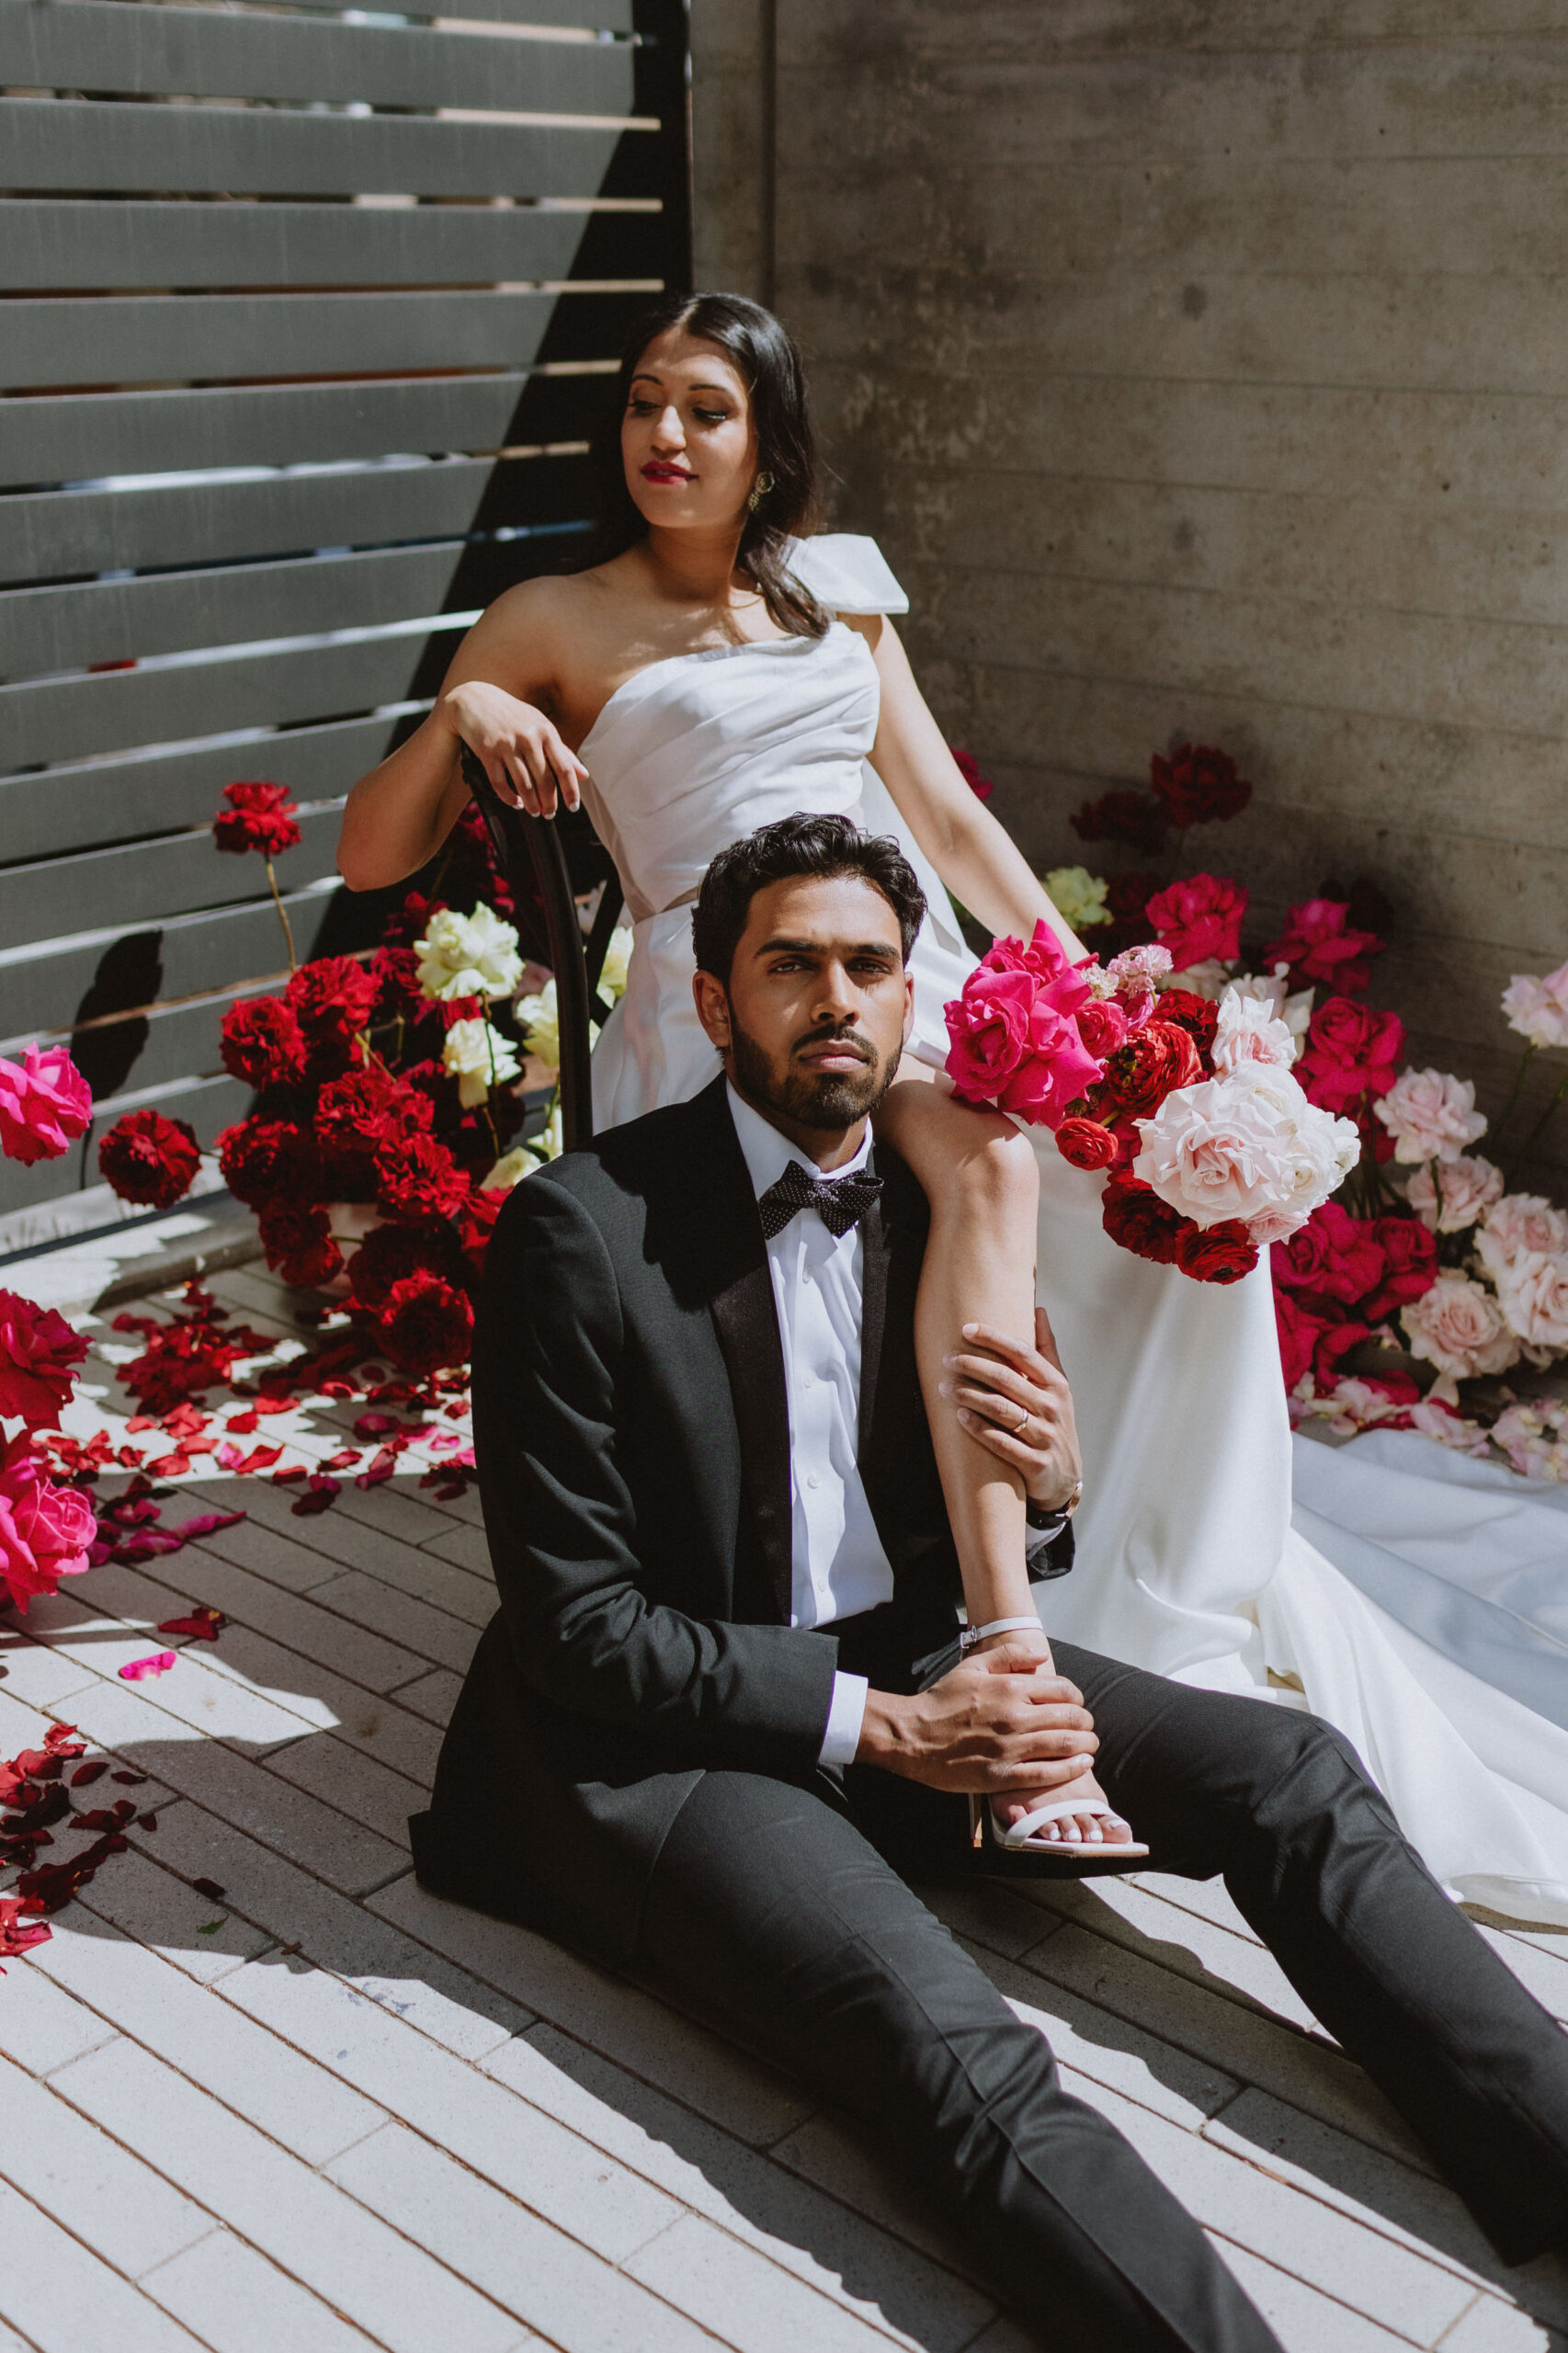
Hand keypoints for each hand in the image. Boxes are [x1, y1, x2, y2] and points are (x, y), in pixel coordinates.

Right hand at [439, 680, 586, 818]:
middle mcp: (528, 737)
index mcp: (546, 731)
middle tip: (549, 814)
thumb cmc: (513, 715)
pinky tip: (515, 802)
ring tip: (534, 812)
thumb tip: (584, 775)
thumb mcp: (540, 726)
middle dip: (549, 803)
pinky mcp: (487, 751)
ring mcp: (507, 744)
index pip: (565, 767)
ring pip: (523, 785)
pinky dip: (509, 798)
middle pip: (545, 780)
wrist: (475, 699)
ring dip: (531, 804)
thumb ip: (562, 751)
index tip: (573, 807)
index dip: (571, 791)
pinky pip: (500, 783)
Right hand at [857, 1640, 1097, 1796]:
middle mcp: (1014, 1716)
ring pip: (1065, 1745)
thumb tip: (1040, 1654)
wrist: (913, 1736)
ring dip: (1086, 1744)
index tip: (1076, 1704)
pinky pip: (1048, 1773)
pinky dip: (1071, 1769)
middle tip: (1087, 1727)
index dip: (1076, 1697)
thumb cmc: (942, 1701)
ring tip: (1090, 1745)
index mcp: (1009, 1688)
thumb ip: (1008, 1655)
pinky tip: (1082, 1764)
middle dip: (1086, 1722)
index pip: (1063, 1690)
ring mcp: (1010, 1748)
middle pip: (1071, 1717)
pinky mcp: (1003, 1776)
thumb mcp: (972, 1666)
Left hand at [939, 1308, 1081, 1513]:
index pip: (1024, 1353)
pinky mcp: (1035, 1463)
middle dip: (973, 1366)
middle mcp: (1052, 1408)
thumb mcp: (1058, 1387)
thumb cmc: (1055, 1423)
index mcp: (1056, 1385)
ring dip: (969, 1395)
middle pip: (1007, 1379)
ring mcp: (1044, 1436)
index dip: (994, 1338)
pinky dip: (978, 1428)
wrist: (1064, 1478)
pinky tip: (959, 1416)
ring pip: (1000, 1409)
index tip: (967, 1328)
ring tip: (944, 1387)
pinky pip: (1001, 1442)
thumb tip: (1039, 1310)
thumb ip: (1046, 1350)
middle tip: (947, 1359)